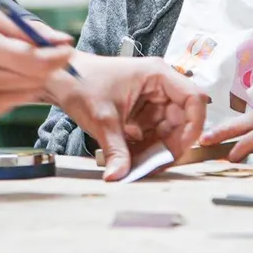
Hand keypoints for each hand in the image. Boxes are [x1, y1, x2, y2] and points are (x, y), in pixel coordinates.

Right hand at [0, 9, 75, 122]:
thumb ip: (26, 30)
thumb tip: (60, 40)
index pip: (37, 62)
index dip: (59, 57)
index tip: (67, 49)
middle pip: (36, 79)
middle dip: (48, 66)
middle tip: (46, 53)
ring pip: (26, 93)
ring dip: (30, 78)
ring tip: (12, 62)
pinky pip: (10, 103)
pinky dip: (12, 90)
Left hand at [47, 54, 209, 180]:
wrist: (59, 77)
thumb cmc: (81, 82)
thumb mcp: (102, 118)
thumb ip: (116, 149)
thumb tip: (118, 177)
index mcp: (157, 75)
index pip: (194, 99)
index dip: (193, 126)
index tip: (180, 148)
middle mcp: (159, 85)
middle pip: (182, 119)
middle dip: (171, 144)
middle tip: (155, 164)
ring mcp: (151, 98)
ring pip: (168, 129)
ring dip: (157, 148)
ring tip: (139, 163)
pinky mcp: (142, 110)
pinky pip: (153, 132)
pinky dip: (146, 146)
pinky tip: (132, 157)